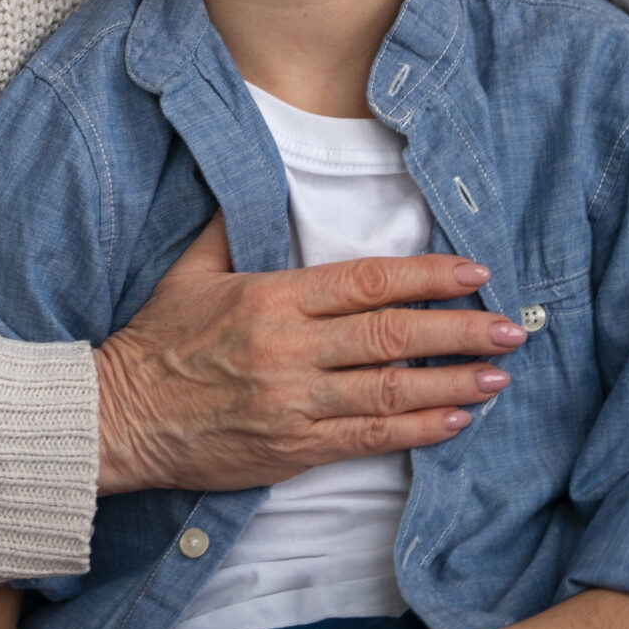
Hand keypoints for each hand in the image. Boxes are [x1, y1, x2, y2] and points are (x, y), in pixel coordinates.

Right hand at [94, 215, 524, 494]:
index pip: (367, 282)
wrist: (118, 418)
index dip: (426, 276)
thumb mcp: (189, 272)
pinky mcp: (295, 449)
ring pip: (391, 392)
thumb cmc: (157, 343)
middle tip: (509, 328)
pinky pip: (369, 440)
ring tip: (499, 378)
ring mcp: (296, 403)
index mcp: (272, 299)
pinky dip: (417, 431)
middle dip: (459, 331)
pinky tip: (455, 422)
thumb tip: (257, 179)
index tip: (473, 271)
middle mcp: (291, 350)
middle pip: (392, 337)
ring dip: (452, 385)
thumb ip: (232, 227)